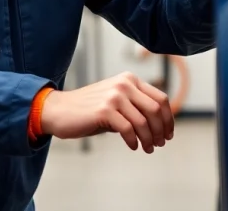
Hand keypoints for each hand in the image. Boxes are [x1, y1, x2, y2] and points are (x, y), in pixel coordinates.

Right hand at [40, 72, 173, 152]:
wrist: (58, 110)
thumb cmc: (88, 110)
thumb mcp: (115, 101)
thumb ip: (135, 107)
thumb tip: (159, 125)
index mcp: (129, 79)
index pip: (160, 98)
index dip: (168, 118)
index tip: (168, 133)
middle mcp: (124, 84)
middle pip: (155, 109)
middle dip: (161, 130)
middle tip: (160, 144)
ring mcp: (114, 96)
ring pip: (143, 121)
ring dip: (149, 139)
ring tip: (148, 148)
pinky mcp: (104, 110)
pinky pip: (128, 129)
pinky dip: (134, 141)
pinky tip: (133, 147)